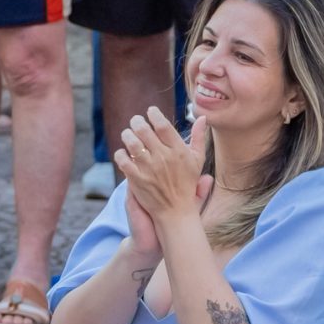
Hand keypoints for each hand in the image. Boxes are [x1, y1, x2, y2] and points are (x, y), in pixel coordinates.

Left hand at [114, 107, 208, 230]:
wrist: (176, 212)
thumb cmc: (187, 184)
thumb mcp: (197, 161)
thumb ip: (199, 138)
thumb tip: (202, 117)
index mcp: (178, 151)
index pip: (163, 125)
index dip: (154, 114)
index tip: (150, 111)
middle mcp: (163, 158)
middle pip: (144, 130)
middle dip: (137, 122)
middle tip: (136, 121)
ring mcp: (149, 169)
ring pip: (132, 143)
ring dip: (127, 135)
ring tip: (127, 134)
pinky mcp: (137, 180)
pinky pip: (124, 161)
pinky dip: (121, 154)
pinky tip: (123, 153)